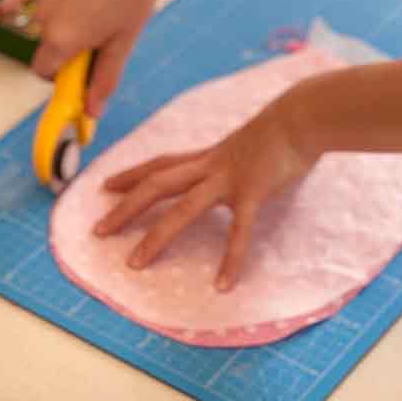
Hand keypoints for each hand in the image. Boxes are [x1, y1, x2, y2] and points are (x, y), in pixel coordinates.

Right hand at [12, 0, 168, 116]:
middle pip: (47, 49)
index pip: (42, 72)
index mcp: (60, 38)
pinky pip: (52, 4)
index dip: (61, 78)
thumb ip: (104, 79)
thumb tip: (92, 111)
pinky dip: (68, 7)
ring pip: (50, 25)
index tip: (83, 73)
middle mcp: (44, 17)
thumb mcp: (122, 42)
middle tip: (103, 39)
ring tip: (103, 12)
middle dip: (68, 52)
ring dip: (68, 28)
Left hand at [92, 99, 317, 290]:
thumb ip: (234, 160)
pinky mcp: (253, 191)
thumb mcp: (246, 144)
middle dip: (125, 208)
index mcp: (207, 156)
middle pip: (156, 185)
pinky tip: (223, 284)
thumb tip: (234, 171)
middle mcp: (209, 166)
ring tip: (134, 264)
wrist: (304, 116)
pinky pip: (238, 231)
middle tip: (98, 230)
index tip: (104, 186)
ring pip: (182, 209)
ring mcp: (228, 179)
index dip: (130, 175)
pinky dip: (230, 259)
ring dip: (155, 237)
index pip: (159, 164)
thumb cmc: (282, 130)